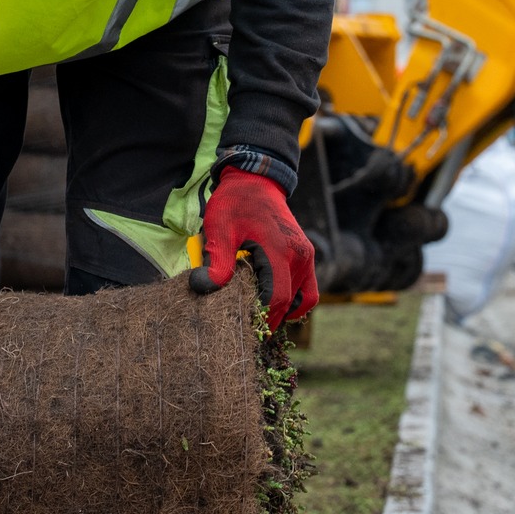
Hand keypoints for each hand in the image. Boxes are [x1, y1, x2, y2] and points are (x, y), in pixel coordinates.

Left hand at [188, 169, 316, 329]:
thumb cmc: (234, 203)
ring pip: (304, 300)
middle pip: (289, 304)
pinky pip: (309, 289)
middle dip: (269, 320)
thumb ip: (217, 259)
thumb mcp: (219, 228)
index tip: (240, 329)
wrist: (255, 180)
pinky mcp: (306, 255)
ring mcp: (306, 256)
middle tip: (245, 333)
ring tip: (257, 319)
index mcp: (280, 251)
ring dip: (284, 313)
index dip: (260, 317)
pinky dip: (295, 301)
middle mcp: (300, 256)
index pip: (276, 298)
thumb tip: (205, 288)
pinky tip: (272, 304)